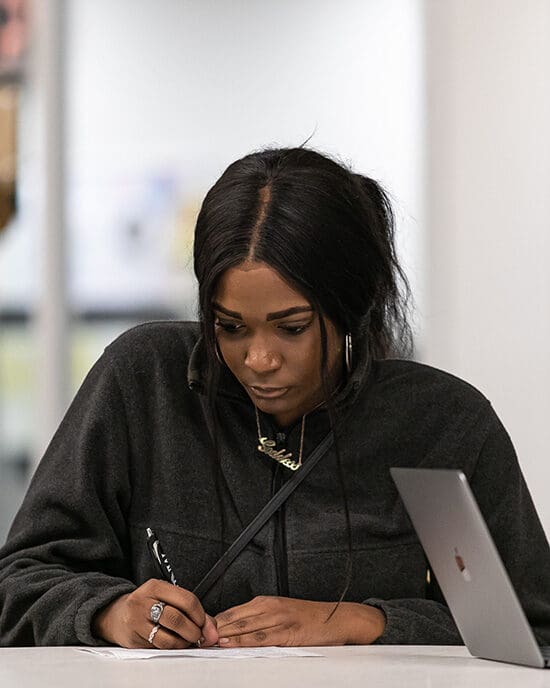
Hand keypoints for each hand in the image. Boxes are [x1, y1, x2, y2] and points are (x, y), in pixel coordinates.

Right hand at [92, 579, 217, 648]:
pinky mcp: (134, 640)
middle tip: (199, 637)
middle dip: (194, 632)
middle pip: (177, 619)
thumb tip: (211, 628)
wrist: (116, 615)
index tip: (206, 624)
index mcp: (155, 586)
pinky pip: (158, 648)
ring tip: (187, 641)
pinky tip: (175, 644)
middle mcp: (144, 602)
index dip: (200, 615)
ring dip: (184, 643)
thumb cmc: (147, 605)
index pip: (186, 599)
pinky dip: (172, 649)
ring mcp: (137, 622)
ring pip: (168, 638)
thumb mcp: (166, 597)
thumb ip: (190, 609)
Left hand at [215, 596, 384, 646]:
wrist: (337, 618)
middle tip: (197, 639)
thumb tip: (235, 631)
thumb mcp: (281, 613)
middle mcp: (270, 608)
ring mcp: (279, 619)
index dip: (214, 622)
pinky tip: (234, 646)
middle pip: (235, 619)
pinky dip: (245, 642)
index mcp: (266, 602)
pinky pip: (263, 638)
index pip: (232, 611)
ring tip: (209, 643)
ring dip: (226, 636)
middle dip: (215, 629)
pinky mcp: (288, 632)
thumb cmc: (310, 618)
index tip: (200, 631)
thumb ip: (259, 620)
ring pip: (245, 628)